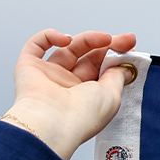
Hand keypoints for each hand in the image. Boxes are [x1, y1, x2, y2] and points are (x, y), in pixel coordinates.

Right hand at [2, 29, 138, 159]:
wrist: (53, 123)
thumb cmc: (83, 116)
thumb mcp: (112, 95)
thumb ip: (117, 77)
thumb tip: (125, 67)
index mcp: (89, 96)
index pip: (103, 70)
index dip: (116, 56)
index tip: (130, 46)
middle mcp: (69, 86)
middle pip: (88, 57)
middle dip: (107, 45)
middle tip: (124, 39)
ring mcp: (49, 75)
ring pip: (68, 48)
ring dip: (88, 39)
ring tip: (104, 38)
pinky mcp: (29, 67)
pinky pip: (37, 44)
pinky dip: (50, 36)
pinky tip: (66, 39)